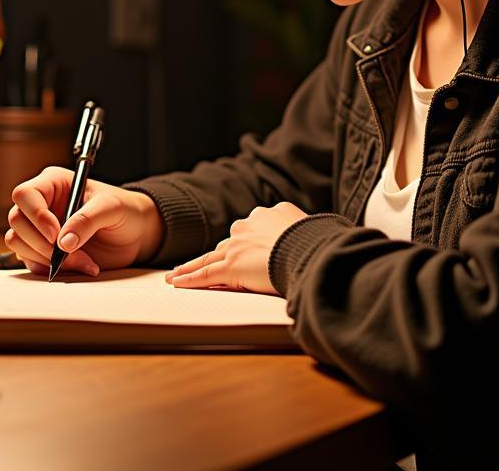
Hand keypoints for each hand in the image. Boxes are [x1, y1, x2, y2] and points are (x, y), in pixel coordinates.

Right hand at [6, 167, 164, 276]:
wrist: (134, 234)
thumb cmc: (125, 210)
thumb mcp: (112, 208)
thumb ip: (88, 219)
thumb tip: (63, 242)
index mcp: (54, 183)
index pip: (25, 194)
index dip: (36, 215)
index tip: (56, 235)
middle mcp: (42, 204)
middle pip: (17, 221)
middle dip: (42, 242)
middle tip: (71, 251)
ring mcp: (39, 228)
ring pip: (19, 243)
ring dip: (48, 258)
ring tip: (82, 260)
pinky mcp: (43, 250)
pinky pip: (30, 262)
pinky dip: (51, 269)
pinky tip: (80, 266)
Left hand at [165, 202, 307, 294]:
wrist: (307, 247)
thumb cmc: (317, 241)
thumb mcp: (314, 230)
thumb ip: (308, 234)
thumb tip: (323, 239)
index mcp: (270, 215)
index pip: (252, 230)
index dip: (248, 241)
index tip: (247, 248)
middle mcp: (249, 226)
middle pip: (229, 242)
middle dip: (221, 254)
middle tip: (212, 264)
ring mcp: (237, 246)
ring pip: (209, 258)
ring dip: (191, 266)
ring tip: (177, 275)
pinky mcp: (231, 267)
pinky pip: (204, 274)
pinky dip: (189, 279)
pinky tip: (175, 282)